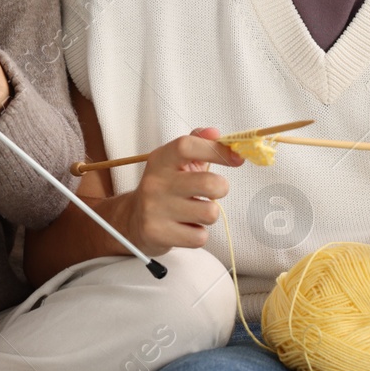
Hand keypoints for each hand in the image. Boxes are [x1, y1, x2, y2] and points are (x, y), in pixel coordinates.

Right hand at [124, 128, 245, 256]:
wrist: (133, 220)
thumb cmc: (164, 188)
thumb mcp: (175, 161)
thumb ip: (197, 143)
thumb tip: (216, 133)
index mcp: (161, 159)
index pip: (188, 146)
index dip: (217, 150)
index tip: (236, 158)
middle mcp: (155, 182)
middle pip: (210, 184)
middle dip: (221, 189)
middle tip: (212, 191)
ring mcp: (155, 209)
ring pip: (209, 213)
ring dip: (208, 214)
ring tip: (195, 211)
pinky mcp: (158, 233)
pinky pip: (199, 237)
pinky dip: (198, 234)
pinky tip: (185, 227)